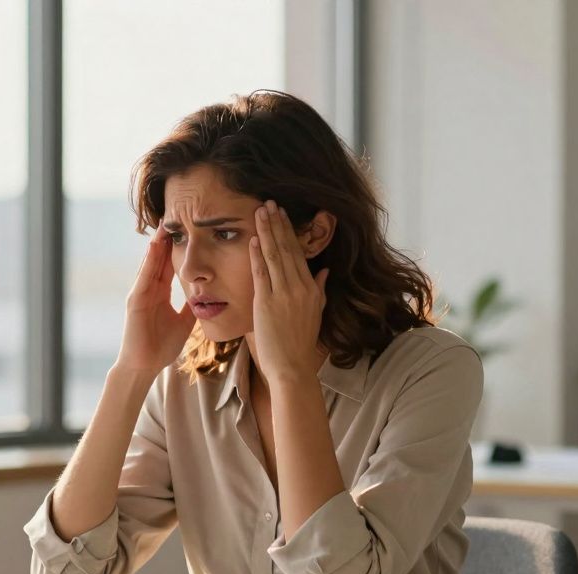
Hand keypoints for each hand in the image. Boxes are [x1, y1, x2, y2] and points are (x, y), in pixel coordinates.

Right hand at [114, 231, 195, 376]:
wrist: (144, 366)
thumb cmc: (161, 347)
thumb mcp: (183, 322)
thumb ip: (191, 307)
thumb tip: (207, 296)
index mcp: (159, 293)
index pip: (169, 264)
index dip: (177, 247)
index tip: (187, 229)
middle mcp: (148, 289)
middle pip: (158, 258)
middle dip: (166, 238)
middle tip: (174, 216)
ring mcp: (140, 293)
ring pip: (150, 263)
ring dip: (156, 244)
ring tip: (164, 225)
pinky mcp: (135, 301)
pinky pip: (143, 276)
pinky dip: (149, 261)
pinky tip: (155, 247)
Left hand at [249, 201, 329, 385]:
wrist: (292, 366)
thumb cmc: (301, 343)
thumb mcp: (316, 313)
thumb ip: (320, 289)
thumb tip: (324, 271)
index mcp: (312, 288)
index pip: (299, 253)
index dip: (289, 232)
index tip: (282, 215)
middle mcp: (300, 287)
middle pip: (287, 249)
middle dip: (277, 224)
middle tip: (269, 203)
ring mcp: (283, 294)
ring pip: (274, 256)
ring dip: (266, 232)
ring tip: (260, 212)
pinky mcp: (266, 302)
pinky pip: (261, 273)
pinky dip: (256, 255)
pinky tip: (252, 239)